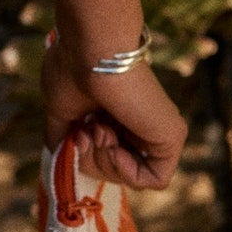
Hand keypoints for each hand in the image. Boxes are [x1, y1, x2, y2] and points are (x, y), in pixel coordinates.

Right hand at [41, 35, 186, 189]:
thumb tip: (62, 156)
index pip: (103, 153)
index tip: (75, 135)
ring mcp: (156, 129)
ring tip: (98, 129)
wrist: (92, 52)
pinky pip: (155, 179)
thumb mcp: (59, 110)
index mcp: (114, 114)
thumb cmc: (72, 70)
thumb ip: (62, 136)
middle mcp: (138, 121)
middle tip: (86, 131)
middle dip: (94, 158)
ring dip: (106, 161)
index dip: (85, 154)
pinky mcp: (172, 136)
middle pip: (116, 167)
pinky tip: (113, 147)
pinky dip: (128, 173)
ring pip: (133, 174)